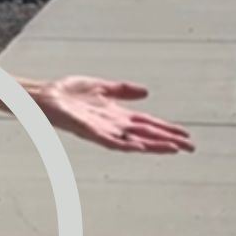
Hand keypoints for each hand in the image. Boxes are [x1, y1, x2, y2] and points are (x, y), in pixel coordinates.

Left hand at [27, 76, 194, 153]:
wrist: (44, 95)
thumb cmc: (67, 92)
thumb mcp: (101, 87)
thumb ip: (122, 90)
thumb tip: (147, 93)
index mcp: (116, 115)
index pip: (148, 123)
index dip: (166, 128)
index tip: (185, 135)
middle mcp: (112, 125)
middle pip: (147, 134)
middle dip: (168, 140)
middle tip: (191, 147)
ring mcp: (102, 130)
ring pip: (134, 142)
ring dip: (154, 145)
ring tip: (175, 149)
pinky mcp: (90, 132)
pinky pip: (112, 142)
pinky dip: (128, 145)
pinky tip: (142, 146)